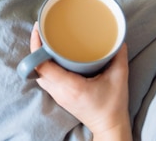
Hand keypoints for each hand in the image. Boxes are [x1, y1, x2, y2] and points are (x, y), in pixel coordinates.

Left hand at [30, 23, 131, 139]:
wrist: (109, 127)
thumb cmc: (113, 106)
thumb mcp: (120, 78)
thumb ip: (119, 56)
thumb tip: (119, 38)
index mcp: (71, 86)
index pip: (43, 67)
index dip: (36, 47)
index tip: (39, 30)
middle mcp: (60, 91)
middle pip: (37, 68)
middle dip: (35, 47)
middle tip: (41, 29)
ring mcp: (58, 95)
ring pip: (39, 74)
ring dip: (38, 57)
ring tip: (44, 39)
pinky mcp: (60, 96)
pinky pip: (45, 78)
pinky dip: (43, 66)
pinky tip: (51, 55)